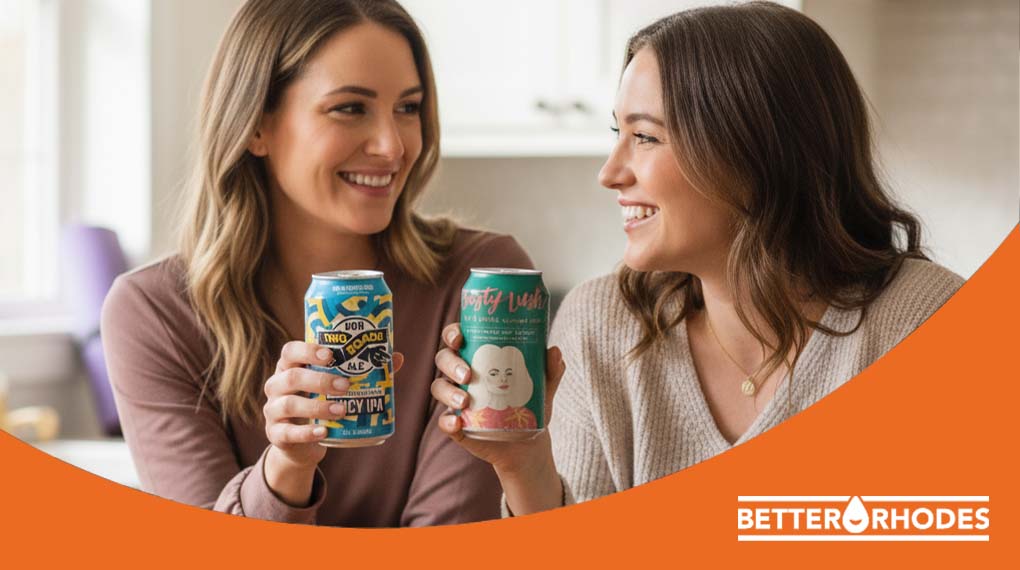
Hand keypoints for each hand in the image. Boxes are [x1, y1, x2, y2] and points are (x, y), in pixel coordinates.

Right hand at [263, 341, 404, 468]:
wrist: (301, 443)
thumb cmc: (320, 403)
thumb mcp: (334, 387)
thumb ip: (361, 372)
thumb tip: (397, 357)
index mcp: (289, 367)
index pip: (290, 351)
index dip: (307, 350)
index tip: (331, 354)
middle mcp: (276, 386)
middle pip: (291, 377)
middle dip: (320, 380)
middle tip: (346, 385)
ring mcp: (272, 411)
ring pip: (288, 404)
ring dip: (317, 407)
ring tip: (342, 409)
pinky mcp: (275, 434)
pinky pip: (287, 433)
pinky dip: (306, 432)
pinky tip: (324, 431)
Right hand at [430, 323, 565, 476]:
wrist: (530, 442)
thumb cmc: (531, 403)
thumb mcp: (543, 385)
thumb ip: (551, 369)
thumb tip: (555, 351)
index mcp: (478, 357)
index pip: (457, 338)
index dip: (453, 333)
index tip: (460, 337)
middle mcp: (462, 375)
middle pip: (444, 359)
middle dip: (451, 364)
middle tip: (468, 375)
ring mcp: (456, 400)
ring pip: (439, 388)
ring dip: (448, 393)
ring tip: (465, 402)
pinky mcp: (457, 425)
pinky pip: (444, 422)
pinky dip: (447, 422)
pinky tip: (457, 423)